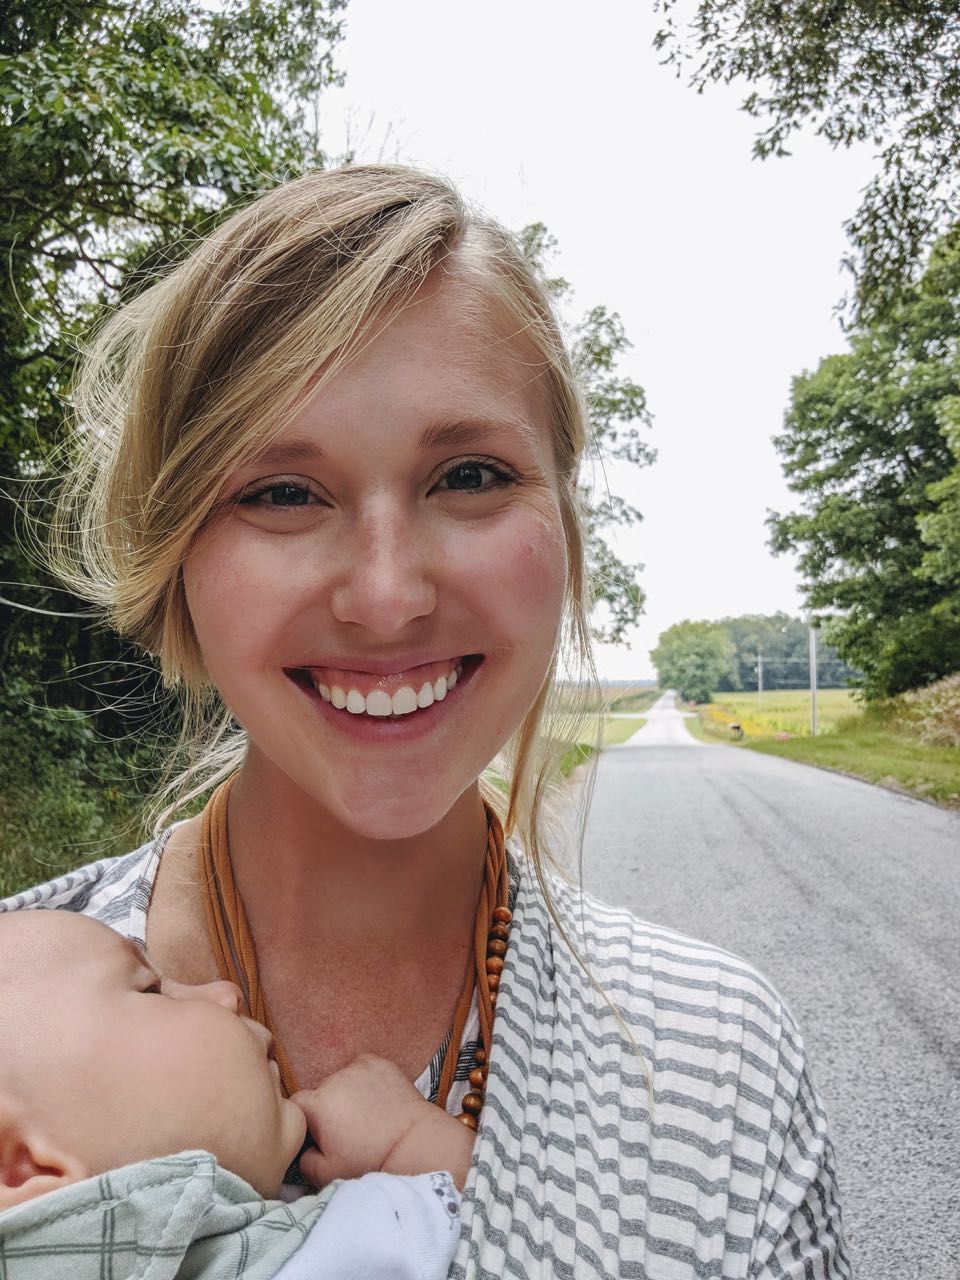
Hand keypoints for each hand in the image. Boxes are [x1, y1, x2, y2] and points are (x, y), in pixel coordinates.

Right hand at [292, 1054, 474, 1189]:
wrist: (413, 1144)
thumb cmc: (370, 1161)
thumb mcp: (327, 1174)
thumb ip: (304, 1160)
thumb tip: (303, 1148)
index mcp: (318, 1105)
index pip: (297, 1104)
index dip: (304, 1119)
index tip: (317, 1133)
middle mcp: (335, 1079)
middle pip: (322, 1092)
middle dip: (329, 1108)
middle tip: (346, 1130)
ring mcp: (358, 1068)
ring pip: (342, 1080)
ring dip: (347, 1093)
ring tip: (365, 1116)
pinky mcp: (379, 1063)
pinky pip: (362, 1069)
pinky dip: (365, 1080)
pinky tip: (376, 1099)